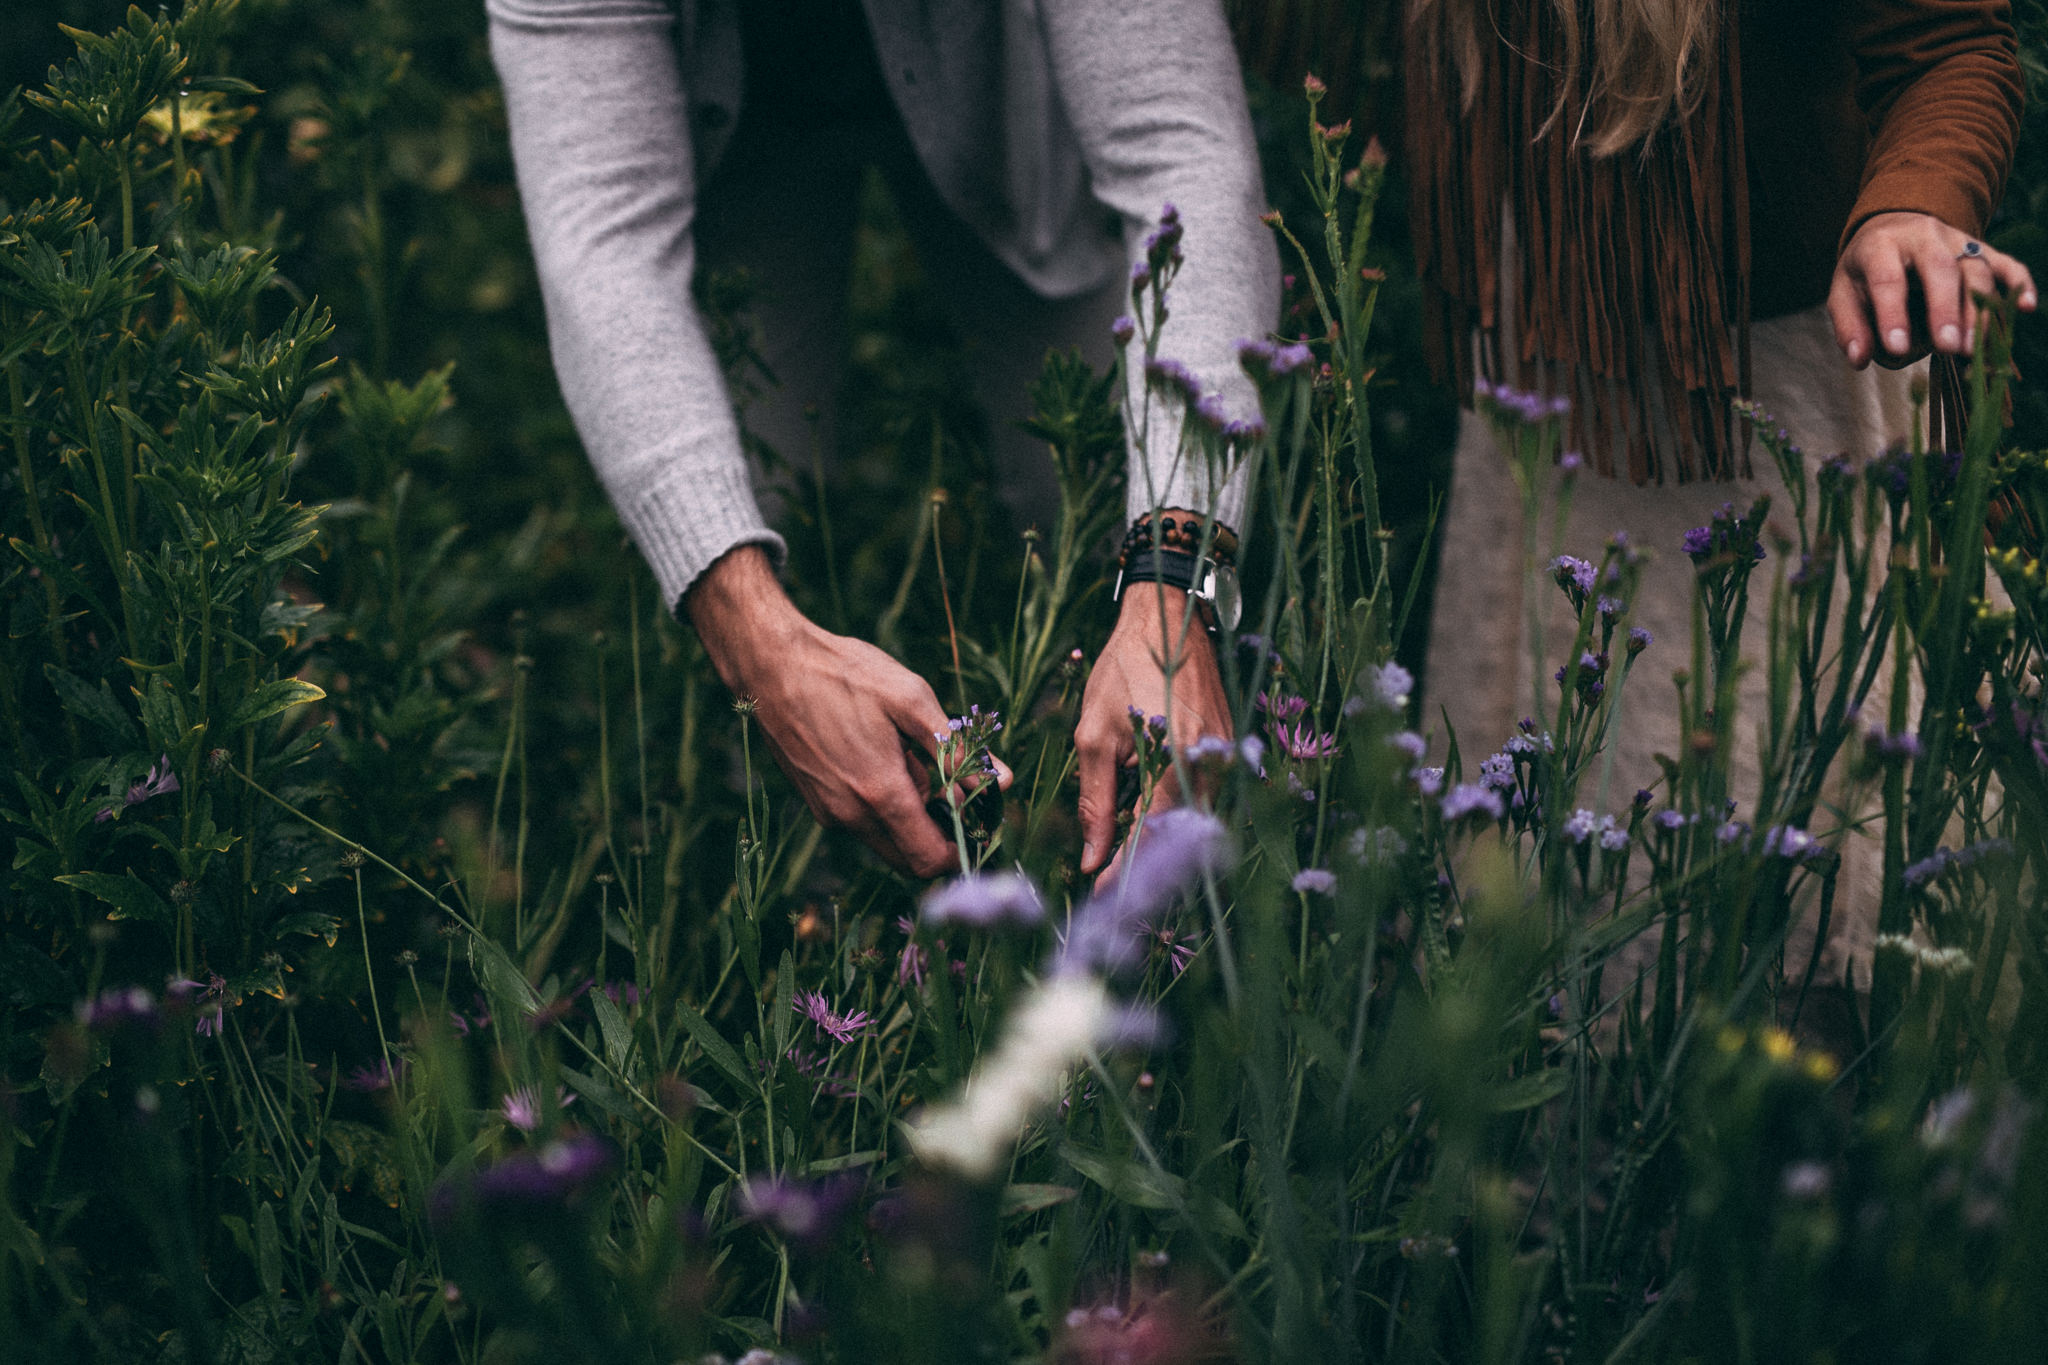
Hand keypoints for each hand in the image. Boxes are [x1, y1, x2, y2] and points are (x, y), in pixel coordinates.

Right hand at [685, 546, 1007, 878]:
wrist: (771, 665)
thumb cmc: (844, 674)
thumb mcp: (911, 700)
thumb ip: (957, 748)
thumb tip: (1001, 783)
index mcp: (881, 794)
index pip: (930, 860)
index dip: (962, 851)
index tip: (979, 823)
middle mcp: (851, 815)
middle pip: (909, 859)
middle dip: (939, 836)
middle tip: (955, 791)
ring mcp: (829, 812)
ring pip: (886, 840)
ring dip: (911, 817)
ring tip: (911, 759)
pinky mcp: (816, 803)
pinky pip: (862, 822)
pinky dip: (884, 806)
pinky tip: (882, 757)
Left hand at [1075, 580, 1231, 878]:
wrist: (1168, 618)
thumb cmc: (1123, 668)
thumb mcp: (1094, 735)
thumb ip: (1094, 800)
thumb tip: (1090, 857)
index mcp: (1176, 762)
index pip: (1151, 837)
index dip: (1124, 872)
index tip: (1099, 894)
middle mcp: (1212, 766)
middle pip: (1182, 839)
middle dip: (1147, 865)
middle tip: (1113, 881)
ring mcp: (1229, 757)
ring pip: (1198, 820)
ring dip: (1164, 840)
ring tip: (1127, 852)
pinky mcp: (1233, 748)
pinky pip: (1209, 795)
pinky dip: (1181, 813)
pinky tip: (1152, 815)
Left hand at [1829, 211, 2036, 370]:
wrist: (1892, 227)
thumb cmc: (1866, 270)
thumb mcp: (1844, 291)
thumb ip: (1849, 326)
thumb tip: (1860, 360)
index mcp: (1881, 245)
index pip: (1887, 279)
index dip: (1892, 314)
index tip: (1898, 348)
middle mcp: (1923, 236)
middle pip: (1940, 269)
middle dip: (1945, 309)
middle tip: (1948, 347)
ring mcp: (1957, 240)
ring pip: (1975, 271)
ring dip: (1978, 309)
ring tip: (1974, 348)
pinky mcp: (1981, 249)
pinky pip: (2005, 263)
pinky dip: (2019, 283)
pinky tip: (2026, 307)